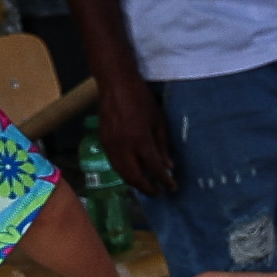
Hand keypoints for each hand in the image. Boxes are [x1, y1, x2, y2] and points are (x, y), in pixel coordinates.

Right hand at [100, 80, 177, 196]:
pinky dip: (124, 173)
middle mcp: (125, 148)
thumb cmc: (141, 99)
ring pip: (122, 173)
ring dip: (135, 183)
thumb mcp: (158, 120)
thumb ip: (163, 145)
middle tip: (158, 193)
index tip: (172, 188)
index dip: (165, 181)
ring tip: (146, 186)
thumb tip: (168, 166)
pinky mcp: (103, 143)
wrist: (115, 84)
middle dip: (147, 189)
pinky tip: (132, 173)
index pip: (155, 169)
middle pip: (135, 177)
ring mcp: (112, 146)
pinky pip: (115, 164)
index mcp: (141, 141)